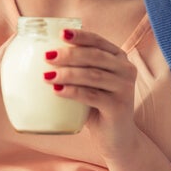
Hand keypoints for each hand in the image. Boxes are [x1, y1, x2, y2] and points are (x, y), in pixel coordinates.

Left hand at [44, 29, 138, 159]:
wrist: (116, 136)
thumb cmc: (97, 105)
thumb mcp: (89, 82)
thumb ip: (77, 67)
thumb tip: (44, 54)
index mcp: (118, 57)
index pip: (98, 41)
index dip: (80, 36)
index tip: (61, 33)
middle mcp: (126, 69)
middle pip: (95, 56)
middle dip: (70, 54)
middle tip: (47, 56)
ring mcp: (125, 88)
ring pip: (93, 75)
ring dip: (68, 74)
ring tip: (47, 76)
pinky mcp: (119, 106)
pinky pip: (92, 96)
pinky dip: (72, 92)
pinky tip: (57, 90)